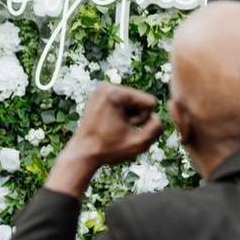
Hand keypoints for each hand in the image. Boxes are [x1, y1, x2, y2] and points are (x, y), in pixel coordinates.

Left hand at [47, 84, 162, 197]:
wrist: (82, 153)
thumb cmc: (109, 149)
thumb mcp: (139, 144)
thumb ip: (157, 128)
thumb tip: (156, 116)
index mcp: (115, 93)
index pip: (150, 102)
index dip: (142, 119)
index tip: (123, 127)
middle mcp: (107, 86)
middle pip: (141, 100)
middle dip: (135, 116)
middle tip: (116, 128)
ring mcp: (101, 89)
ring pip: (133, 102)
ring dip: (128, 116)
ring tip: (112, 126)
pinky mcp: (99, 94)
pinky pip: (123, 102)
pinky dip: (120, 114)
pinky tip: (109, 123)